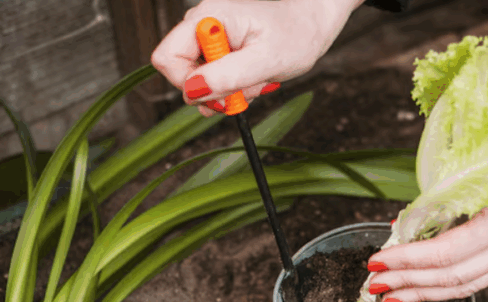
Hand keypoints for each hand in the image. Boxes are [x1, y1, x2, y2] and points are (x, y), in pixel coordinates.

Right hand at [151, 0, 362, 115]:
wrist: (313, 23)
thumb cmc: (296, 34)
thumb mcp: (265, 61)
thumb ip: (228, 76)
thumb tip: (192, 91)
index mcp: (208, 19)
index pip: (167, 58)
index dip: (188, 84)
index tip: (220, 91)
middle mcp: (203, 25)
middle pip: (183, 73)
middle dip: (215, 90)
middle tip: (247, 87)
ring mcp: (210, 37)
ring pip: (202, 80)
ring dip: (229, 90)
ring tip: (257, 78)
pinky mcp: (220, 49)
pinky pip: (216, 78)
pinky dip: (235, 86)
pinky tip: (254, 78)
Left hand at [366, 139, 487, 301]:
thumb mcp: (485, 165)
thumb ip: (446, 197)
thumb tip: (404, 224)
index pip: (446, 253)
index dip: (408, 260)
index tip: (376, 262)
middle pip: (452, 278)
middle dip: (408, 283)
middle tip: (372, 287)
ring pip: (464, 286)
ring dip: (423, 293)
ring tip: (391, 297)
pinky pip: (474, 279)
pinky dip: (443, 286)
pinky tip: (420, 287)